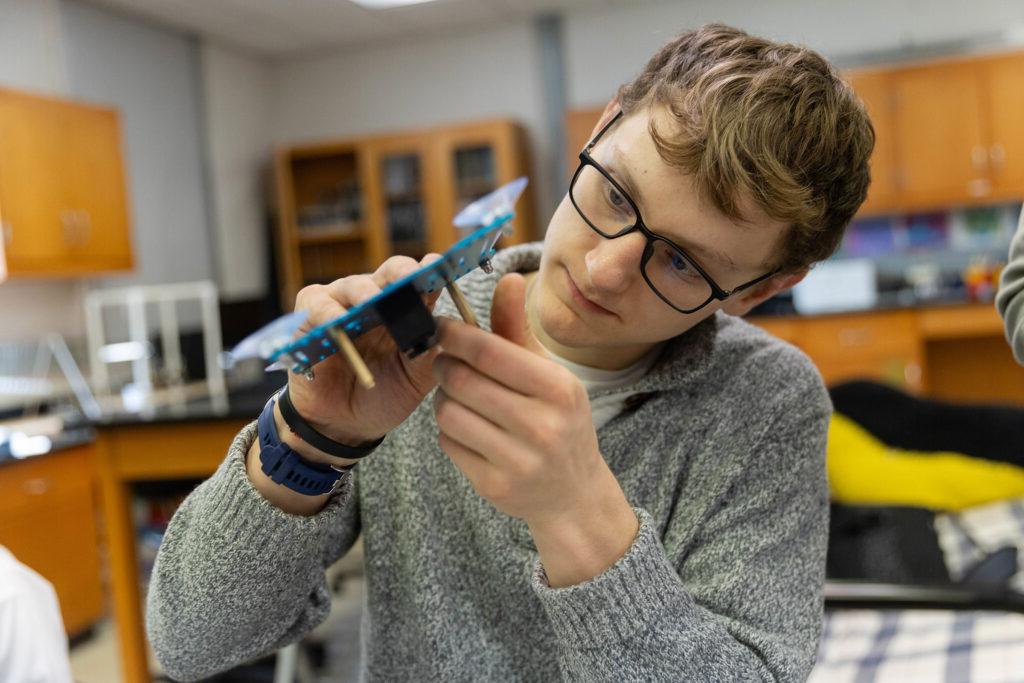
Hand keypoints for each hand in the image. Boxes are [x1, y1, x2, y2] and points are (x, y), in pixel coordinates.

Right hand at [285, 254, 443, 458]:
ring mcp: (343, 303)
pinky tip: (337, 322)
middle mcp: (377, 299)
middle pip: (390, 273)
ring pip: (354, 285)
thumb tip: (449, 329)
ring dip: (363, 292)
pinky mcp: (310, 316)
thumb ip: (431, 352)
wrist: (346, 425)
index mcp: (407, 309)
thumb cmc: (385, 394)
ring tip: (371, 301)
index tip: (443, 268)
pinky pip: (318, 305)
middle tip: (410, 277)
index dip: (434, 272)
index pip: (423, 282)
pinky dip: (327, 312)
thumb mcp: (416, 378)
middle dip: (402, 272)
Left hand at [432, 274, 635, 540]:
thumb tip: (507, 277)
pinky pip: (448, 443)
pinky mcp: (495, 486)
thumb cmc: (558, 420)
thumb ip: (518, 328)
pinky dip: (448, 430)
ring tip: (458, 395)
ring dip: (443, 398)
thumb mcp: (548, 373)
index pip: (489, 351)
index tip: (440, 327)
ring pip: (448, 412)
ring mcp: (519, 461)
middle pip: (461, 380)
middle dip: (443, 364)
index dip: (455, 335)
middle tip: (444, 360)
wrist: (573, 493)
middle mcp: (543, 426)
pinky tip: (467, 427)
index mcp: (559, 388)